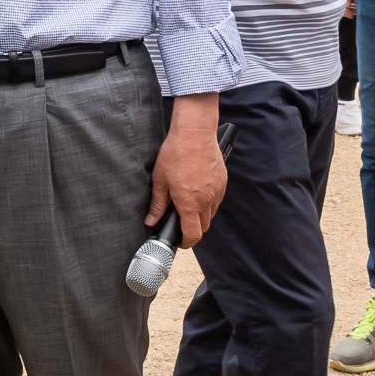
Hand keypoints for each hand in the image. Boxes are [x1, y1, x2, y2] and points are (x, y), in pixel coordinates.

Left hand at [146, 113, 226, 241]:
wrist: (195, 133)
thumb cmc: (176, 153)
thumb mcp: (160, 180)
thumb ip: (157, 204)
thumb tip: (151, 220)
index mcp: (190, 204)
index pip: (194, 235)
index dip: (186, 242)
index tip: (180, 240)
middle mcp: (207, 201)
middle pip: (204, 227)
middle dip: (193, 228)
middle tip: (181, 220)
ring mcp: (217, 192)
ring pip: (211, 213)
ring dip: (201, 215)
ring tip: (188, 202)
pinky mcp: (222, 182)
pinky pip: (217, 199)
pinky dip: (209, 201)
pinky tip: (198, 190)